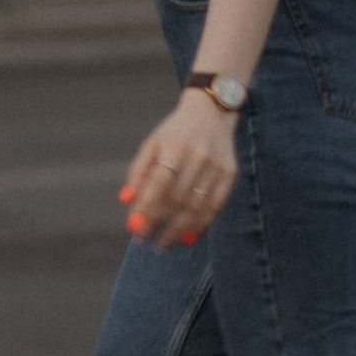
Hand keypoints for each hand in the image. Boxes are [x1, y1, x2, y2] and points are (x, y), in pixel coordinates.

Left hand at [118, 90, 238, 247]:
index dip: (147, 207)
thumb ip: (138, 171)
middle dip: (160, 222)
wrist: (212, 112)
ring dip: (179, 229)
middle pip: (178, 197)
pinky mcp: (230, 173)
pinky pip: (216, 206)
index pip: (159, 182)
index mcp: (175, 144)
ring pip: (198, 206)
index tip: (135, 227)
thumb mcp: (152, 144)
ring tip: (164, 243)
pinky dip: (202, 224)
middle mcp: (198, 155)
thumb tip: (125, 201)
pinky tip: (188, 237)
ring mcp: (217, 165)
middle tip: (146, 240)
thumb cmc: (175, 132)